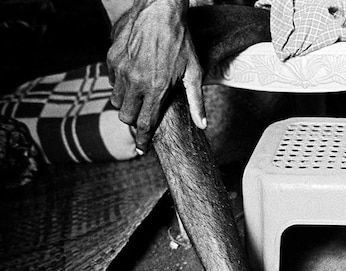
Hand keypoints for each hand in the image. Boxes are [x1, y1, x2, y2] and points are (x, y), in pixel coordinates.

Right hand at [107, 0, 205, 153]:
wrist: (159, 11)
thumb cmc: (181, 42)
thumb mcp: (193, 72)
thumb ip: (195, 101)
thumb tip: (202, 125)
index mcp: (156, 89)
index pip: (145, 124)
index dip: (143, 140)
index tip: (142, 150)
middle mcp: (135, 81)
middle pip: (125, 116)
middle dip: (133, 120)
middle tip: (142, 116)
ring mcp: (121, 69)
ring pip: (116, 99)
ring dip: (126, 102)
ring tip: (139, 96)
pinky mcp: (112, 57)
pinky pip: (112, 80)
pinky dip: (120, 84)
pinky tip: (134, 76)